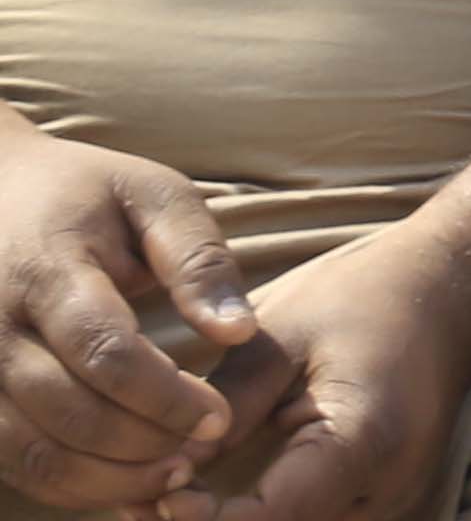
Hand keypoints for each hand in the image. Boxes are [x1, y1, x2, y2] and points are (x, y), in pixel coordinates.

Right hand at [0, 119, 265, 514]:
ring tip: (171, 474)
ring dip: (105, 479)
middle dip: (142, 445)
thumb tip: (240, 331)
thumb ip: (197, 259)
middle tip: (202, 454)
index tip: (219, 418)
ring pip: (30, 453)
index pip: (105, 351)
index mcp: (46, 269)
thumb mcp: (152, 194)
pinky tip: (121, 477)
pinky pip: (10, 461)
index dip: (164, 397)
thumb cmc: (84, 193)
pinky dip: (66, 483)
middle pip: (67, 413)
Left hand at [174, 232, 470, 520]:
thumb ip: (223, 405)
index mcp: (363, 441)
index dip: (196, 520)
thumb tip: (165, 470)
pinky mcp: (382, 504)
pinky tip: (217, 503)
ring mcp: (391, 504)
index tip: (159, 485)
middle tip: (148, 497)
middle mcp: (385, 489)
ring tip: (175, 498)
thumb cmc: (366, 296)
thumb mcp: (281, 332)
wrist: (456, 288)